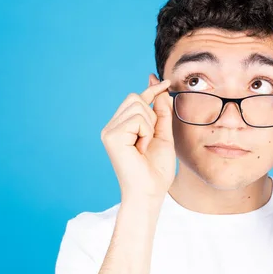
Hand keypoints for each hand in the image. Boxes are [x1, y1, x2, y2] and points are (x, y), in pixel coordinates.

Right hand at [101, 74, 175, 201]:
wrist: (150, 192)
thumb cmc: (155, 170)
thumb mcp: (163, 136)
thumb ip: (161, 113)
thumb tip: (160, 89)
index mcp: (122, 127)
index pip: (136, 100)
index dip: (151, 90)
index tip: (163, 81)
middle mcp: (112, 127)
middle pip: (135, 98)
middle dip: (151, 116)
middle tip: (149, 139)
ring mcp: (109, 131)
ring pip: (137, 106)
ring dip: (149, 126)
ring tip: (144, 146)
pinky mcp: (111, 136)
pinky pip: (137, 119)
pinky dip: (145, 133)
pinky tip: (140, 149)